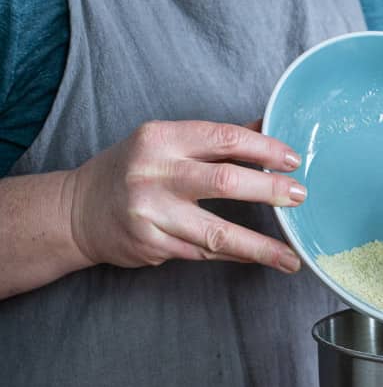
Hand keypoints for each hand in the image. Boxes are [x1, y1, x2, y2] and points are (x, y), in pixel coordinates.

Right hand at [67, 119, 304, 272]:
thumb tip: (265, 129)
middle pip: (225, 182)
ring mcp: (151, 213)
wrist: (79, 211)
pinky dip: (234, 256)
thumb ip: (213, 140)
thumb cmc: (131, 172)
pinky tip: (257, 258)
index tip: (293, 160)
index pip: (224, 138)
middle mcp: (154, 173)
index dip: (264, 149)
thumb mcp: (165, 143)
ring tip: (290, 258)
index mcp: (161, 138)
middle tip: (299, 197)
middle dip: (269, 190)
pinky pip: (204, 254)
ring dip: (260, 247)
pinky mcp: (152, 245)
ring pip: (218, 232)